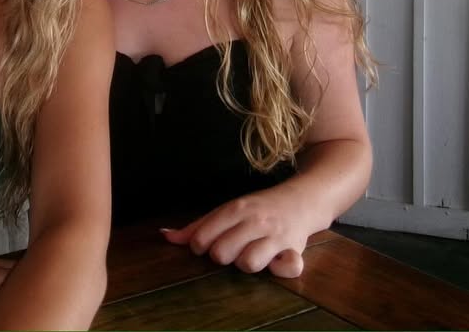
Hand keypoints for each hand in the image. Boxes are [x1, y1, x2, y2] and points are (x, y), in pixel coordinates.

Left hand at [160, 189, 311, 277]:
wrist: (302, 198)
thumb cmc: (258, 208)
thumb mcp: (228, 210)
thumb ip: (198, 226)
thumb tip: (166, 236)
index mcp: (235, 209)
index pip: (203, 236)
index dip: (200, 247)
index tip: (208, 245)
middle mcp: (255, 221)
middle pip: (222, 253)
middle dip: (222, 256)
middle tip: (232, 249)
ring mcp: (276, 235)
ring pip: (248, 263)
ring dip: (247, 264)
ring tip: (252, 255)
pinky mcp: (297, 249)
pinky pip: (288, 268)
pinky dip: (281, 269)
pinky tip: (276, 262)